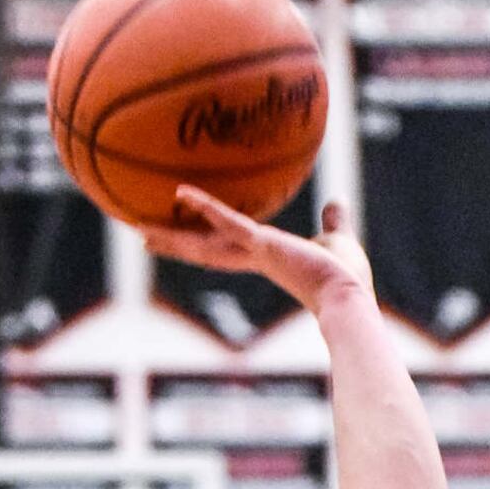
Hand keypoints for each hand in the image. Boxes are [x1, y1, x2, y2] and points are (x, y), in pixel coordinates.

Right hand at [141, 187, 374, 314]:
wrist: (351, 297)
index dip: (204, 242)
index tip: (184, 238)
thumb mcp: (337, 241)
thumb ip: (333, 223)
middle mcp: (254, 258)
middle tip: (143, 237)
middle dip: (175, 244)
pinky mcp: (264, 245)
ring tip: (138, 228)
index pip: (227, 250)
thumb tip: (336, 203)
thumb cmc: (348, 279)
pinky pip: (230, 221)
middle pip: (205, 251)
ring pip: (205, 243)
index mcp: (267, 258)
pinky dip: (207, 206)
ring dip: (173, 235)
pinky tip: (182, 191)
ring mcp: (256, 252)